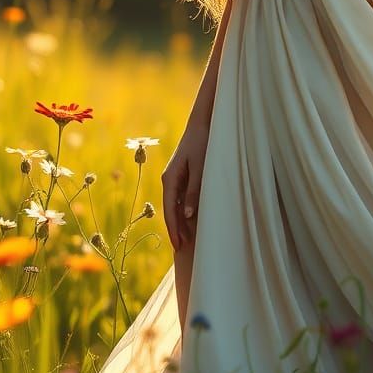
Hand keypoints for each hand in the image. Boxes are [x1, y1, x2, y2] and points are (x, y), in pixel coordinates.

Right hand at [161, 120, 209, 250]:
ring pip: (176, 205)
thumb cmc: (203, 143)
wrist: (203, 123)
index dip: (174, 229)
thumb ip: (195, 191)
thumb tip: (188, 215)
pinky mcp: (183, 175)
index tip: (179, 246)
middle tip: (183, 249)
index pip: (170, 210)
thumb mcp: (201, 167)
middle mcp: (169, 180)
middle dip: (176, 229)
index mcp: (170, 179)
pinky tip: (190, 220)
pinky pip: (181, 198)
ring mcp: (175, 178)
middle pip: (171, 210)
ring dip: (180, 222)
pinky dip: (184, 211)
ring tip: (187, 239)